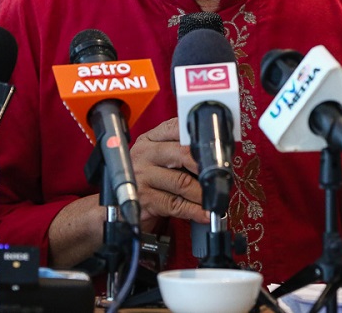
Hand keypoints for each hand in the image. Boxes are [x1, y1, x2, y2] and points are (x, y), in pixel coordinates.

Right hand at [129, 117, 209, 232]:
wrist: (120, 206)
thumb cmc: (147, 179)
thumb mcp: (157, 159)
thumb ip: (179, 151)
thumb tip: (214, 156)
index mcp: (150, 139)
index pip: (176, 128)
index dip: (199, 137)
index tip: (216, 147)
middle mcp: (144, 154)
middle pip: (182, 153)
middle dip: (206, 167)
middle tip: (220, 175)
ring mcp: (142, 176)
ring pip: (182, 182)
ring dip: (203, 193)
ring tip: (214, 199)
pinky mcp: (144, 199)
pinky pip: (176, 205)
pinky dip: (194, 211)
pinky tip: (204, 213)